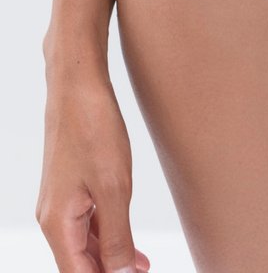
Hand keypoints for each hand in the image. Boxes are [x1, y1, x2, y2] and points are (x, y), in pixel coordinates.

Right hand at [36, 67, 150, 272]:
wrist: (79, 83)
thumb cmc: (92, 128)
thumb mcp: (113, 187)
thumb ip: (116, 236)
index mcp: (57, 223)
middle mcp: (54, 216)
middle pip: (79, 262)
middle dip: (109, 271)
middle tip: (142, 272)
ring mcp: (61, 199)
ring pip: (84, 242)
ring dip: (110, 256)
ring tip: (141, 266)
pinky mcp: (71, 183)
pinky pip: (87, 220)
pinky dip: (107, 233)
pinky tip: (127, 238)